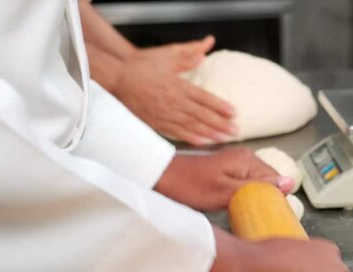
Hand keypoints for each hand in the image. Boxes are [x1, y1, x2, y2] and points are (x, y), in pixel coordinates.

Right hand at [113, 36, 236, 144]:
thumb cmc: (141, 65)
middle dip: (220, 124)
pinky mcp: (155, 122)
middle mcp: (173, 102)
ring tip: (224, 138)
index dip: (220, 106)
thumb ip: (188, 54)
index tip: (234, 112)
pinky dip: (189, 137)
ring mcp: (164, 114)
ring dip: (209, 133)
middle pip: (201, 115)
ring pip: (191, 126)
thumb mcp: (166, 54)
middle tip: (235, 130)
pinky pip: (175, 132)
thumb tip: (206, 48)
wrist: (116, 77)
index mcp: (177, 85)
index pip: (204, 97)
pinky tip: (201, 142)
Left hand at [155, 147, 293, 210]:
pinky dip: (241, 196)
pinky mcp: (227, 171)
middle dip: (262, 199)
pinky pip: (244, 185)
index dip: (274, 198)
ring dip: (251, 199)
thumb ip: (258, 187)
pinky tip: (231, 205)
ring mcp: (236, 164)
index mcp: (248, 159)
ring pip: (255, 185)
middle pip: (267, 183)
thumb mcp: (226, 191)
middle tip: (247, 213)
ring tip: (237, 209)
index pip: (277, 180)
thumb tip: (289, 183)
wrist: (162, 179)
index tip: (264, 213)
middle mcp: (245, 158)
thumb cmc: (189, 185)